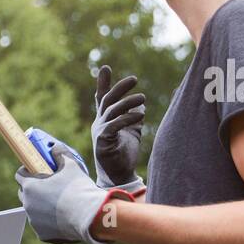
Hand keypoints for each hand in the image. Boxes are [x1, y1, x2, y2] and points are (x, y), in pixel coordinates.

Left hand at [15, 142, 131, 243]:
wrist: (89, 216)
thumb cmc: (79, 188)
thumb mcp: (71, 165)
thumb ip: (60, 154)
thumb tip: (55, 148)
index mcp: (30, 186)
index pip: (20, 174)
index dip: (27, 170)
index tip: (35, 170)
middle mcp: (27, 204)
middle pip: (24, 193)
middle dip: (33, 189)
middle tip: (47, 186)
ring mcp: (33, 220)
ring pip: (33, 210)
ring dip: (40, 206)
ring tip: (57, 203)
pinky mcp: (42, 234)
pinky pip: (42, 226)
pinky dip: (49, 222)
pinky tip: (61, 218)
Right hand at [91, 64, 145, 187]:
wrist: (118, 175)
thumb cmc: (124, 154)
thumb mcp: (132, 132)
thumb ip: (134, 117)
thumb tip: (141, 104)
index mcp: (105, 120)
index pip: (103, 98)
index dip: (104, 83)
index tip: (106, 67)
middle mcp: (100, 124)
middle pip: (107, 100)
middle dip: (119, 87)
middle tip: (134, 79)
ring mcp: (100, 132)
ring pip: (111, 111)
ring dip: (127, 102)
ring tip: (143, 98)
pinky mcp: (103, 142)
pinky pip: (114, 126)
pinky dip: (127, 119)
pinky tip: (140, 115)